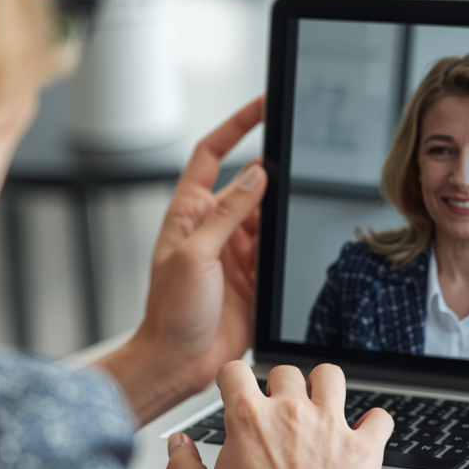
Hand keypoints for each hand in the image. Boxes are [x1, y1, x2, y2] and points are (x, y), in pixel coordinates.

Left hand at [97, 96, 266, 424]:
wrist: (178, 363)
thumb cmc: (170, 313)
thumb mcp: (196, 255)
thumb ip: (227, 214)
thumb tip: (253, 175)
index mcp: (188, 213)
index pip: (212, 154)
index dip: (236, 126)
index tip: (262, 106)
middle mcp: (212, 228)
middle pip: (248, 185)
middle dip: (271, 174)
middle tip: (298, 160)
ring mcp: (234, 253)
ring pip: (267, 218)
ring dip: (279, 216)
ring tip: (294, 215)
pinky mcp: (253, 278)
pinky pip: (276, 252)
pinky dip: (286, 247)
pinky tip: (293, 247)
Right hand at [165, 362, 393, 468]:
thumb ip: (182, 466)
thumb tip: (178, 442)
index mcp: (250, 419)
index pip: (236, 370)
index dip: (233, 379)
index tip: (237, 391)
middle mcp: (291, 413)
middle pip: (286, 371)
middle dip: (280, 387)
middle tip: (280, 411)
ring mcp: (330, 426)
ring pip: (332, 376)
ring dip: (325, 388)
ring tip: (322, 406)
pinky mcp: (362, 447)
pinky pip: (380, 417)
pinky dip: (374, 423)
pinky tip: (364, 433)